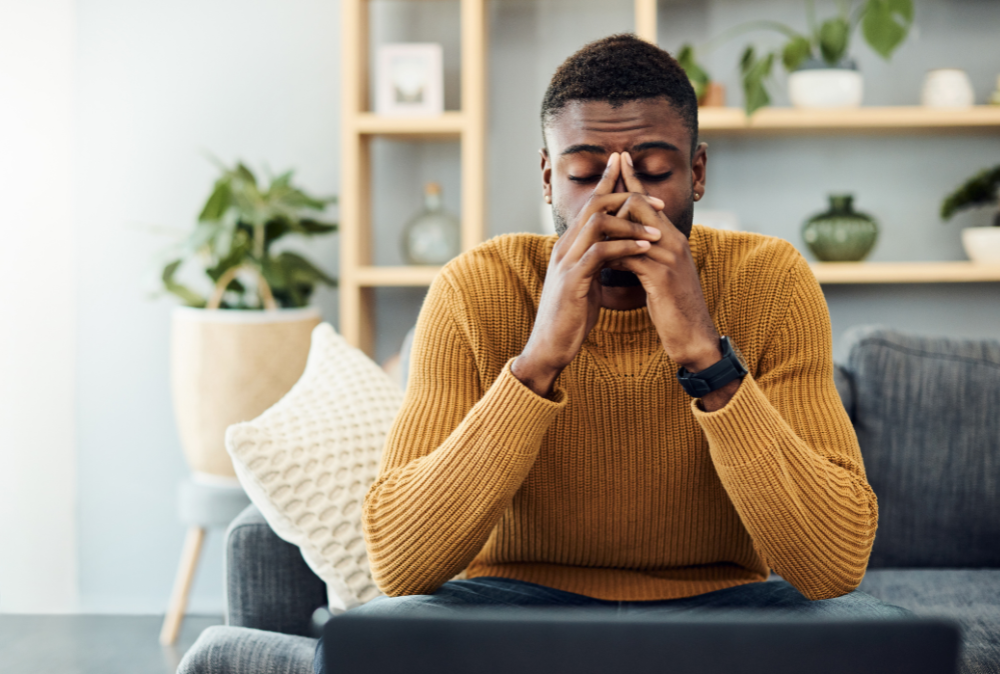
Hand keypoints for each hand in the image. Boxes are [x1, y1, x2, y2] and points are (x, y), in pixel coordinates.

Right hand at [512, 153, 663, 396]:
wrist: (550, 346)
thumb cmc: (570, 317)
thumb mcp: (585, 282)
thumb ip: (595, 262)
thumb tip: (613, 250)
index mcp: (569, 246)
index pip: (589, 205)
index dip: (609, 183)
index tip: (629, 170)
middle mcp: (564, 248)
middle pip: (593, 204)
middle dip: (626, 195)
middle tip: (656, 200)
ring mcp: (566, 262)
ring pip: (597, 223)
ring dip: (630, 223)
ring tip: (656, 230)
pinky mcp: (572, 280)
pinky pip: (600, 253)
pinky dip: (624, 247)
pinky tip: (644, 248)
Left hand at [609, 153, 734, 407]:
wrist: (693, 337)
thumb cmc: (674, 308)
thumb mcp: (659, 275)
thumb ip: (645, 255)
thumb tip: (622, 245)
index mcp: (673, 238)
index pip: (650, 200)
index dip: (632, 179)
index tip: (617, 159)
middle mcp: (674, 241)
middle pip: (638, 205)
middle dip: (612, 201)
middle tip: (591, 201)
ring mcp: (669, 258)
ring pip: (632, 226)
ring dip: (607, 229)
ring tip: (586, 230)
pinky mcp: (661, 277)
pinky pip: (630, 256)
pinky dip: (612, 255)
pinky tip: (599, 260)